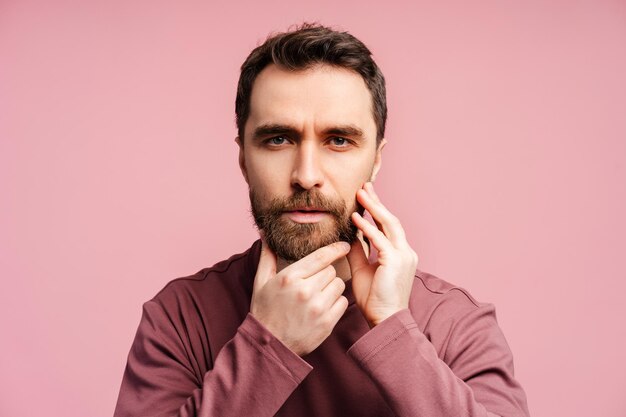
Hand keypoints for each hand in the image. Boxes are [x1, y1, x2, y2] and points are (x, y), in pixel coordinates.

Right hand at [250, 238, 349, 355]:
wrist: (270, 346)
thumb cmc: (265, 311)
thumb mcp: (261, 282)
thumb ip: (267, 256)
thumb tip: (264, 234)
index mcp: (290, 278)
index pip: (321, 256)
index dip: (335, 248)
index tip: (344, 245)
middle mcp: (305, 291)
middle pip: (331, 270)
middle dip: (326, 274)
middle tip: (315, 283)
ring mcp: (317, 308)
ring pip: (339, 285)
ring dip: (332, 287)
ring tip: (318, 295)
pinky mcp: (327, 323)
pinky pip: (342, 302)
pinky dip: (336, 303)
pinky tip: (323, 307)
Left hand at [347, 182, 417, 326]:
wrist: (385, 320)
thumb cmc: (375, 299)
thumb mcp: (363, 269)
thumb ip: (359, 251)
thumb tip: (350, 235)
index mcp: (400, 254)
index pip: (388, 226)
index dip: (377, 210)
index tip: (365, 197)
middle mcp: (405, 251)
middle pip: (391, 220)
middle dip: (377, 202)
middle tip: (364, 186)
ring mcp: (403, 255)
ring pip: (389, 224)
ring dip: (374, 208)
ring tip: (361, 194)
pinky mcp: (396, 261)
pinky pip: (380, 239)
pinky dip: (368, 227)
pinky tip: (356, 218)